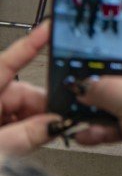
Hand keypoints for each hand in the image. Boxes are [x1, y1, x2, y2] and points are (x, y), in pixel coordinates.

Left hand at [0, 21, 55, 154]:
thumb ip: (26, 135)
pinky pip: (14, 124)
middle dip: (42, 109)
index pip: (10, 62)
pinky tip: (21, 146)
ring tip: (26, 145)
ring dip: (31, 127)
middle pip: (23, 93)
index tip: (49, 29)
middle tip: (57, 125)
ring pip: (21, 112)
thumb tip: (55, 124)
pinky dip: (22, 134)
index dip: (32, 44)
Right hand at [74, 9, 121, 175]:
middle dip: (104, 65)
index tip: (110, 9)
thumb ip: (105, 88)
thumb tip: (85, 85)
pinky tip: (87, 132)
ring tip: (79, 102)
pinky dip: (103, 125)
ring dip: (99, 100)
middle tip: (81, 63)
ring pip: (121, 93)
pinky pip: (120, 120)